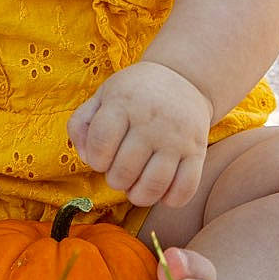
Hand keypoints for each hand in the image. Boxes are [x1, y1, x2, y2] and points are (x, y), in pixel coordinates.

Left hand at [67, 61, 212, 208]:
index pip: (100, 144)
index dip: (95, 160)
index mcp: (123, 103)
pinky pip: (184, 189)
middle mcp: (151, 121)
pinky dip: (169, 200)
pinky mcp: (198, 152)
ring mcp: (177, 138)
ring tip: (135, 186)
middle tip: (119, 172)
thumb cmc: (133, 93)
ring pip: (153, 185)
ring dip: (138, 195)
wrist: (182, 79)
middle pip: (124, 170)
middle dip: (115, 180)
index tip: (101, 158)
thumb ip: (81, 124)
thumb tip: (86, 158)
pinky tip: (160, 189)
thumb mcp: (101, 96)